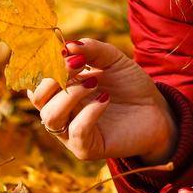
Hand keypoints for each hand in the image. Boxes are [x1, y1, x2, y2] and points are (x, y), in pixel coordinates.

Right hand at [27, 38, 176, 162]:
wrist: (157, 110)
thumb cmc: (130, 85)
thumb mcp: (113, 59)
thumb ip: (92, 49)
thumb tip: (68, 44)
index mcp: (61, 89)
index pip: (36, 79)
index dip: (46, 63)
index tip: (66, 50)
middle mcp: (61, 111)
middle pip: (37, 97)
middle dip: (54, 77)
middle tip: (79, 64)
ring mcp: (71, 131)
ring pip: (50, 116)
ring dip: (70, 94)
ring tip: (94, 82)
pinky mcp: (86, 148)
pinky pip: (76, 131)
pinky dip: (89, 112)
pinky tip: (105, 99)